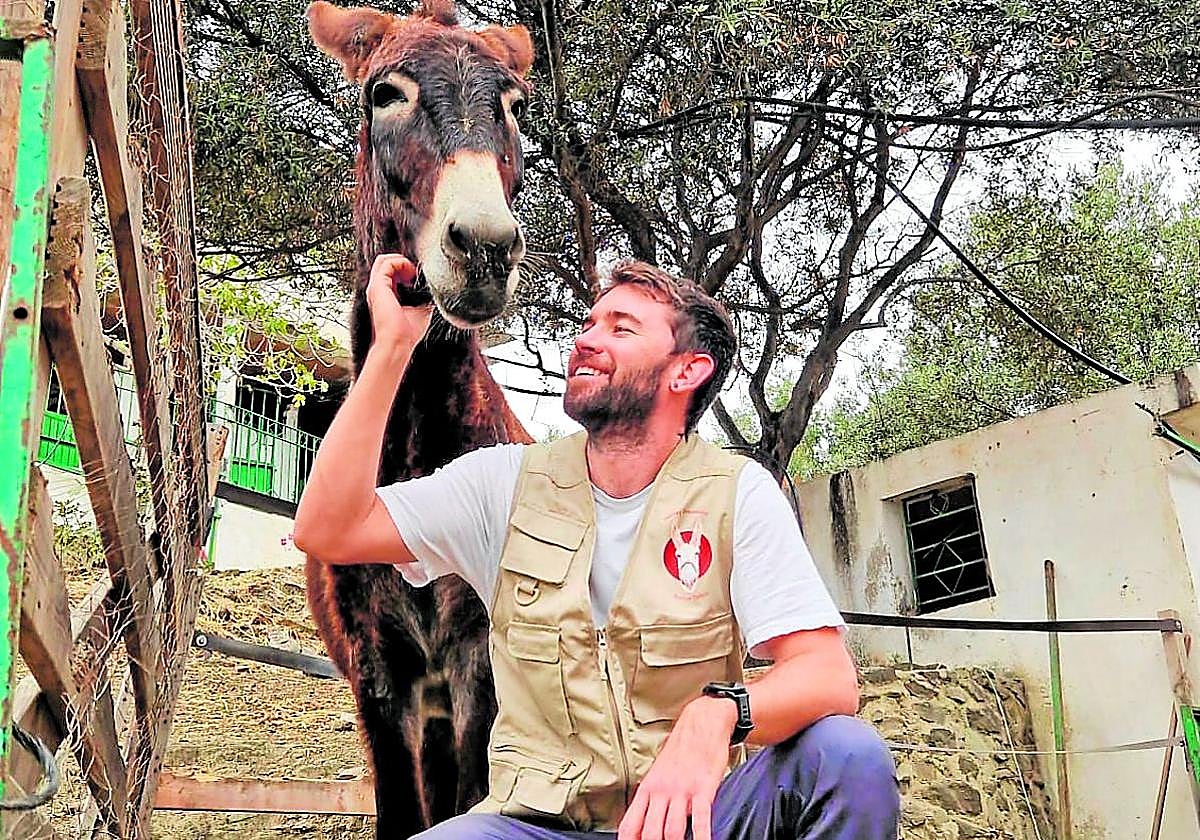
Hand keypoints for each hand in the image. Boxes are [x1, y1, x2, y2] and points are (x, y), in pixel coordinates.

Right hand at [365, 253, 431, 353]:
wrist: (397, 342)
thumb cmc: (407, 333)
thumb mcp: (420, 310)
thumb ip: (422, 298)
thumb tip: (432, 291)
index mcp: (386, 296)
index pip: (390, 273)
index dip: (404, 269)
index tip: (416, 278)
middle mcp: (379, 290)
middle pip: (385, 264)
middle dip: (402, 263)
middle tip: (414, 274)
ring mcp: (376, 287)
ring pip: (384, 260)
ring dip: (402, 261)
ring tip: (412, 273)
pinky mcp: (378, 285)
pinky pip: (386, 263)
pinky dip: (400, 262)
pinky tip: (410, 273)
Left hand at [618, 696, 735, 839]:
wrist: (701, 723)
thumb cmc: (682, 750)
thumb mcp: (659, 772)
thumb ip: (652, 798)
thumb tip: (643, 823)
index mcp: (648, 788)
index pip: (630, 825)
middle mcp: (661, 791)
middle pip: (649, 833)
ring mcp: (682, 791)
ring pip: (671, 830)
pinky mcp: (703, 789)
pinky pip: (701, 820)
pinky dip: (701, 838)